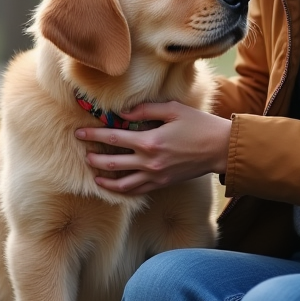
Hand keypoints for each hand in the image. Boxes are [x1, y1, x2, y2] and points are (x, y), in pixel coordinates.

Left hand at [74, 101, 231, 194]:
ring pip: (121, 183)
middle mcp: (149, 162)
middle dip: (93, 158)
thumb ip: (146, 110)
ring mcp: (155, 176)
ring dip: (104, 179)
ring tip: (94, 173)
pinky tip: (115, 185)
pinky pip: (137, 191)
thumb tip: (122, 112)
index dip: (93, 135)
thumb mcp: (173, 109)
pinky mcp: (162, 184)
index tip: (79, 133)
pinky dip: (122, 190)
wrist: (220, 149)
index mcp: (150, 141)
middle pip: (111, 163)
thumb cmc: (199, 125)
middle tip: (82, 153)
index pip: (113, 138)